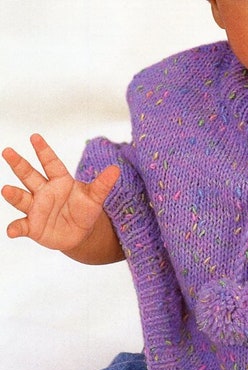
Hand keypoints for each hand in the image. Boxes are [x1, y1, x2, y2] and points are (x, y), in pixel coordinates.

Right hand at [2, 134, 119, 259]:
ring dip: (14, 194)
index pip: (51, 163)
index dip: (43, 150)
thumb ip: (103, 184)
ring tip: (6, 189)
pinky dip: (16, 228)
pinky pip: (22, 226)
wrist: (80, 233)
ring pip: (22, 198)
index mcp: (60, 180)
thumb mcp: (95, 197)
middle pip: (29, 175)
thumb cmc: (85, 209)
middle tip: (7, 151)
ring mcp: (36, 208)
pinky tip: (12, 230)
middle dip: (19, 163)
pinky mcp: (33, 226)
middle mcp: (44, 191)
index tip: (34, 137)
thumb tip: (116, 169)